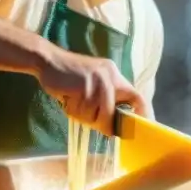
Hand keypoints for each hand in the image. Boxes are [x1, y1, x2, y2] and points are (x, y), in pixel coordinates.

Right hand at [35, 45, 149, 136]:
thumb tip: (112, 126)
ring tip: (73, 103)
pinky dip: (73, 111)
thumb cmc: (69, 76)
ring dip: (82, 116)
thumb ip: (105, 99)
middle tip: (88, 118)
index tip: (141, 130)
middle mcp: (110, 77)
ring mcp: (97, 81)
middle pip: (112, 114)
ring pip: (96, 115)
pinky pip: (82, 111)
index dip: (143, 115)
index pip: (137, 97)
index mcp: (115, 76)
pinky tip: (67, 99)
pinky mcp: (83, 86)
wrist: (48, 59)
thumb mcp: (94, 82)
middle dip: (101, 123)